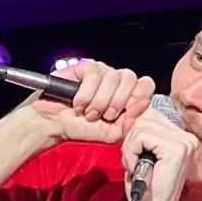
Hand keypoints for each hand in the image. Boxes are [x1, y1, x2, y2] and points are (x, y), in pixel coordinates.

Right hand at [31, 60, 154, 144]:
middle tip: (104, 116)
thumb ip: (131, 122)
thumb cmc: (82, 128)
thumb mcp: (113, 133)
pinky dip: (85, 94)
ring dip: (99, 101)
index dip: (140, 95)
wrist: (55, 125)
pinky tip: (78, 104)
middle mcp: (116, 81)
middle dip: (117, 102)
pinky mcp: (84, 67)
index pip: (146, 84)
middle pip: (130, 78)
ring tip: (89, 113)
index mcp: (127, 95)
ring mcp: (101, 72)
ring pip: (113, 77)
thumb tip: (143, 103)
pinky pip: (93, 76)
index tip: (128, 111)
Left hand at [120, 106, 198, 200]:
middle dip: (131, 140)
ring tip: (136, 167)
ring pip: (142, 127)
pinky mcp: (176, 149)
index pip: (152, 113)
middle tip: (134, 163)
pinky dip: (131, 153)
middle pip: (146, 118)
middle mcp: (187, 136)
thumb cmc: (145, 186)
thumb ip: (137, 128)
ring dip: (130, 148)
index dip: (135, 125)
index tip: (132, 146)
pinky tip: (138, 168)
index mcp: (181, 136)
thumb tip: (135, 107)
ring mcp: (184, 142)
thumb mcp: (138, 150)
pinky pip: (142, 137)